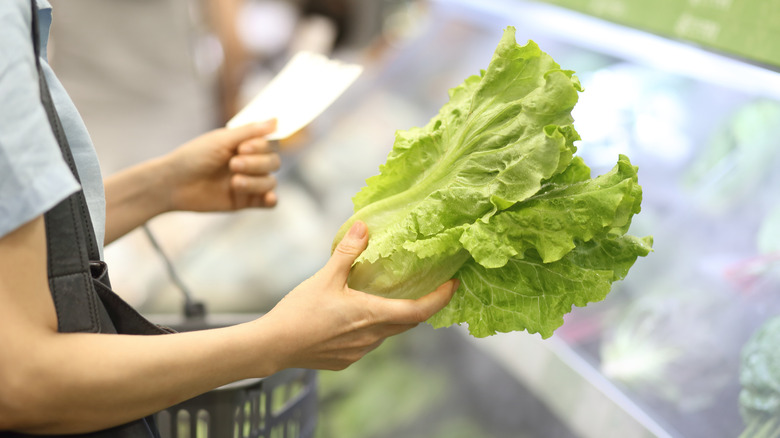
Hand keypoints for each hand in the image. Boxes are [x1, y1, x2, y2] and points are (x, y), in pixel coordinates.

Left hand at [162, 120, 279, 211]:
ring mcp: (249, 182)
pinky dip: (271, 199)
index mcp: (245, 145)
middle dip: (256, 164)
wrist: (173, 184)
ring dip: (256, 182)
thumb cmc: (194, 157)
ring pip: (270, 182)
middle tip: (232, 164)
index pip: (270, 144)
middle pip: (273, 163)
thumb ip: (250, 131)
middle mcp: (250, 163)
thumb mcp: (222, 140)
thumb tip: (276, 120)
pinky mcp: (245, 202)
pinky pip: (269, 202)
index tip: (241, 148)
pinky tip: (268, 197)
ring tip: (234, 182)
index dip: (261, 147)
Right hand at [257, 221, 457, 370]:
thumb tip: (364, 227)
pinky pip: (368, 343)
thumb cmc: (299, 312)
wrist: (273, 346)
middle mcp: (372, 338)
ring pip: (387, 333)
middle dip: (420, 305)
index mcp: (372, 316)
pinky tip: (354, 317)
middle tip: (427, 287)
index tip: (453, 285)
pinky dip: (371, 328)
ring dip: (392, 317)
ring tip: (385, 297)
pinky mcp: (346, 360)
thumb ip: (348, 252)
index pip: (419, 311)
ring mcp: (359, 352)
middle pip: (407, 322)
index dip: (440, 299)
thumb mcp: (325, 277)